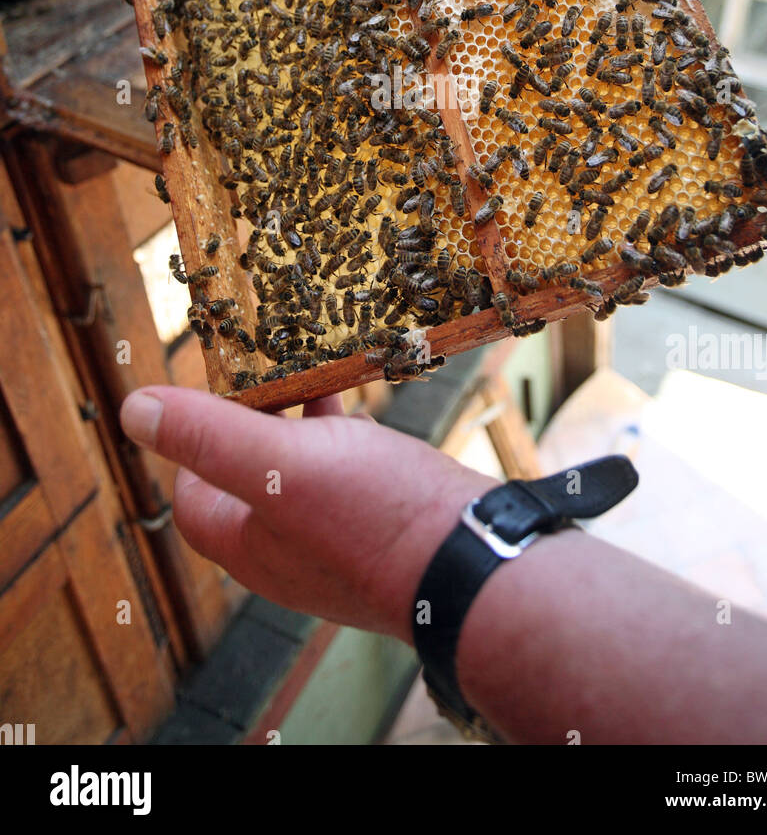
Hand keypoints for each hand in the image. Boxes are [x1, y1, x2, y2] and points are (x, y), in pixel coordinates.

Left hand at [120, 386, 494, 640]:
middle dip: (256, 416)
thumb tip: (134, 410)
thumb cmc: (374, 516)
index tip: (219, 384)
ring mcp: (337, 539)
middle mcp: (287, 549)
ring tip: (316, 373)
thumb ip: (207, 436)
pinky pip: (348, 471)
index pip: (192, 490)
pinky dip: (345, 433)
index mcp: (248, 542)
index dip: (196, 433)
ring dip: (303, 419)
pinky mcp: (381, 523)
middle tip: (271, 366)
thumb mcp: (278, 462)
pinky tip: (363, 404)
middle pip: (248, 473)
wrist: (474, 559)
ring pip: (302, 467)